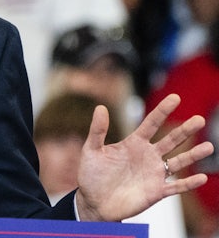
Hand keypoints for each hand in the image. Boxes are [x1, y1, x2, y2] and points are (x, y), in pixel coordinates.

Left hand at [75, 94, 213, 220]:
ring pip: (178, 162)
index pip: (151, 123)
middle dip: (184, 130)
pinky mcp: (156, 192)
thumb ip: (97, 130)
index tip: (175, 98)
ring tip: (208, 146)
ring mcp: (154, 173)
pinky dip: (188, 183)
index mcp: (133, 143)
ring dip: (193, 155)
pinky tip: (202, 177)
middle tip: (199, 119)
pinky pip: (176, 187)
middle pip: (170, 140)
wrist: (94, 202)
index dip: (162, 110)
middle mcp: (148, 156)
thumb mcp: (92, 150)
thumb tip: (100, 107)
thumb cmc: (92, 175)